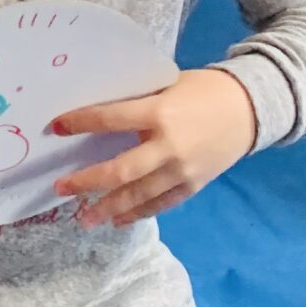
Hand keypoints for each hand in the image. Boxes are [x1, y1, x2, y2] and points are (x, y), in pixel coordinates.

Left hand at [52, 66, 257, 227]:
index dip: (80, 123)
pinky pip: (161, 204)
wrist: (249, 108)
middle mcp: (169, 146)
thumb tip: (100, 113)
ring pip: (139, 195)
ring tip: (83, 218)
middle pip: (120, 170)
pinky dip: (138, 214)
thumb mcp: (167, 85)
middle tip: (61, 187)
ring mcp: (182, 170)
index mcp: (159, 113)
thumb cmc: (203, 89)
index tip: (55, 127)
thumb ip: (140, 102)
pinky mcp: (194, 185)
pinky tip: (118, 221)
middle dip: (87, 181)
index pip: (110, 119)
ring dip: (108, 208)